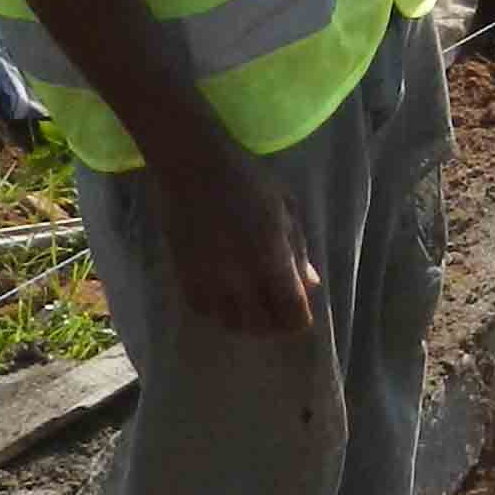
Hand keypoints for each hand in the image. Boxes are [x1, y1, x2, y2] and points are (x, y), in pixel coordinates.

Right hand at [153, 141, 317, 339]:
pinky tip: (225, 295)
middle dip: (275, 323)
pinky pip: (205, 311)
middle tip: (277, 309)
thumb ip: (299, 251)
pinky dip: (218, 310)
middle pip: (263, 326)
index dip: (300, 319)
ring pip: (232, 324)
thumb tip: (310, 285)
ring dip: (246, 319)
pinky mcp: (184, 277)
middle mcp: (241, 278)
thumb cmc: (248, 180)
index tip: (300, 312)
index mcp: (272, 259)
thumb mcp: (286, 209)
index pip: (293, 313)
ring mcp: (210, 281)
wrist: (193, 168)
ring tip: (251, 304)